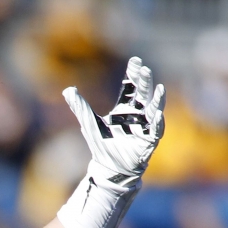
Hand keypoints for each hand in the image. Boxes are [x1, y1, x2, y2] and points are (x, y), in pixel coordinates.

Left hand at [63, 56, 164, 186]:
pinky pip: (156, 130)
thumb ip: (79, 106)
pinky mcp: (149, 140)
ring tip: (159, 88)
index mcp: (124, 108)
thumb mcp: (88, 122)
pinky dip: (158, 122)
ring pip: (154, 109)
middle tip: (145, 69)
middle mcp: (138, 114)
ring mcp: (145, 126)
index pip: (131, 87)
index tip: (136, 60)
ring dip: (158, 99)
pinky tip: (158, 114)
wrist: (108, 167)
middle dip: (145, 82)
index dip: (133, 74)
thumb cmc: (101, 144)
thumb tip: (68, 90)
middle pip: (143, 94)